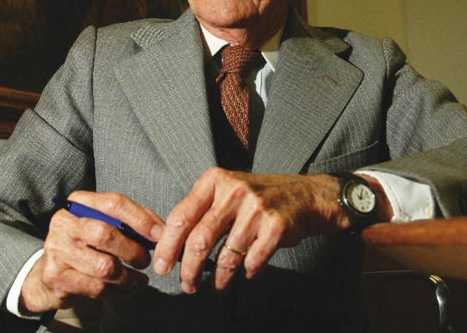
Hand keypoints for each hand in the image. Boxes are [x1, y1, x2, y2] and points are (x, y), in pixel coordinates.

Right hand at [20, 191, 163, 312]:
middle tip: (146, 261)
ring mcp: (57, 250)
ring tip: (140, 280)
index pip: (113, 203)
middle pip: (105, 234)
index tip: (159, 234)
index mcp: (78, 203)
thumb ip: (132, 221)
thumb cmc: (86, 244)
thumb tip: (161, 230)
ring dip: (129, 277)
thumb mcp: (104, 224)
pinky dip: (117, 292)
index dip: (140, 219)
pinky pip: (97, 288)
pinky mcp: (56, 276)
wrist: (51, 272)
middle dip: (133, 250)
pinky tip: (125, 290)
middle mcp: (63, 223)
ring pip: (104, 267)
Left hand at [152, 168, 350, 293]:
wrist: (304, 196)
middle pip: (199, 240)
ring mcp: (256, 208)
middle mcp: (233, 191)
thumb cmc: (257, 198)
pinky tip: (246, 273)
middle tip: (187, 284)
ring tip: (217, 286)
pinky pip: (252, 262)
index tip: (162, 265)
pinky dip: (247, 273)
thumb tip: (169, 244)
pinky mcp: (276, 226)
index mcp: (214, 180)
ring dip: (219, 279)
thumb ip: (200, 211)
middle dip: (189, 269)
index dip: (167, 246)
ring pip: (226, 256)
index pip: (181, 216)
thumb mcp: (225, 191)